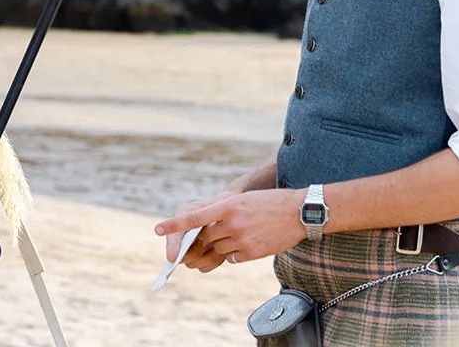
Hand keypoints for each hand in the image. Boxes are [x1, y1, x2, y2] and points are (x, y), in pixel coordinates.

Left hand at [155, 188, 305, 266]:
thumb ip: (226, 213)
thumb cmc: (273, 203)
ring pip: (218, 249)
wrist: (302, 213)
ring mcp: (242, 239)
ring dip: (222, 245)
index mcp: (229, 205)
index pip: (195, 216)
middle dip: (205, 238)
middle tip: (210, 236)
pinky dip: (234, 254)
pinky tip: (249, 243)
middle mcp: (232, 222)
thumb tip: (209, 230)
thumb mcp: (246, 201)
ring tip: (242, 234)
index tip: (156, 229)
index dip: (174, 224)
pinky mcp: (251, 253)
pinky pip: (232, 258)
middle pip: (206, 237)